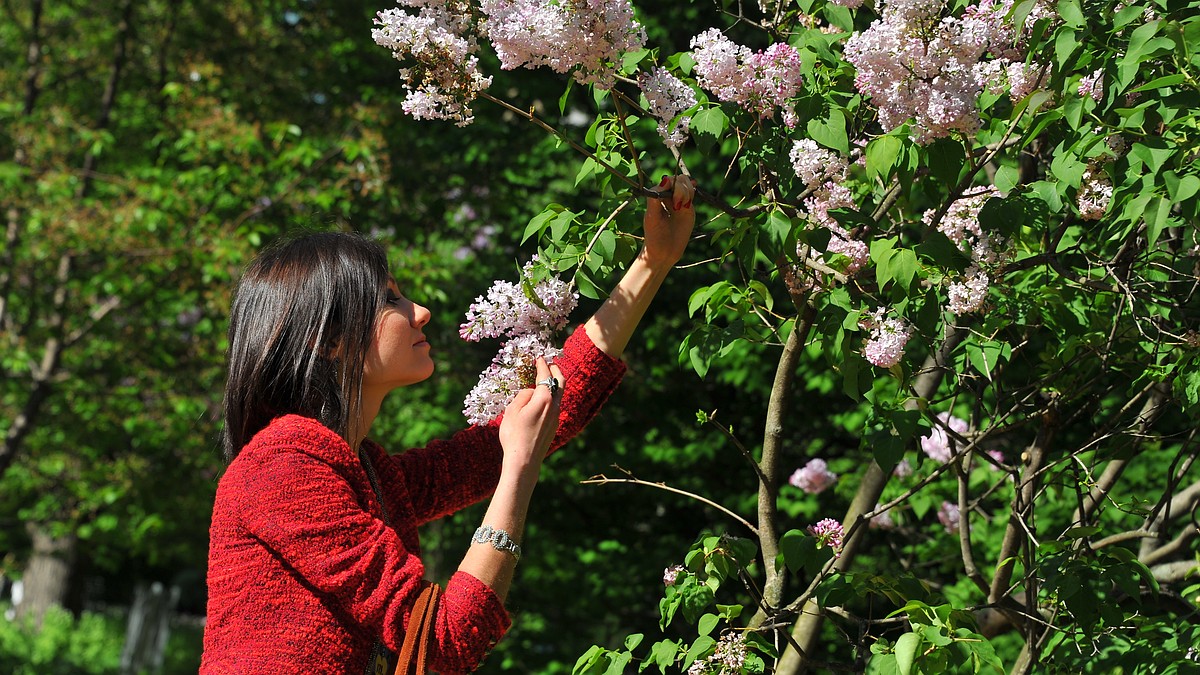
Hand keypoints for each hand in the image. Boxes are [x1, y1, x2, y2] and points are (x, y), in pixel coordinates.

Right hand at [498, 358, 562, 475]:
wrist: (524, 460)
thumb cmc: (514, 435)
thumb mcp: (512, 410)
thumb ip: (523, 396)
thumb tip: (531, 392)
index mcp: (544, 399)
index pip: (545, 376)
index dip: (542, 365)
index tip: (540, 358)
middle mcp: (554, 406)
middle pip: (560, 383)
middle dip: (556, 371)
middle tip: (550, 364)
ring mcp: (556, 417)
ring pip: (559, 395)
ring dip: (554, 385)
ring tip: (546, 380)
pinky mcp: (554, 426)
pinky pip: (555, 406)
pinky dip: (551, 397)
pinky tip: (542, 400)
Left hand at [642, 174, 695, 269]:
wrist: (664, 253)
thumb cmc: (654, 236)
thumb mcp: (652, 217)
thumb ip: (655, 198)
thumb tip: (665, 179)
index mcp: (657, 196)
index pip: (668, 181)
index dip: (673, 184)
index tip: (673, 200)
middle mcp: (668, 197)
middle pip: (679, 181)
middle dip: (681, 189)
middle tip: (678, 207)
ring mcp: (678, 203)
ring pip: (687, 186)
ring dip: (687, 192)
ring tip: (682, 208)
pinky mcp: (687, 210)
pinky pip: (691, 196)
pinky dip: (693, 193)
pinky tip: (694, 192)